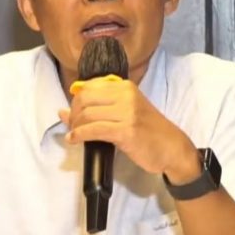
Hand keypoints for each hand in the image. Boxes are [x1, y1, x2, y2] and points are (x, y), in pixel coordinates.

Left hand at [59, 77, 200, 183]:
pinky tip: (74, 140)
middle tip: (72, 126)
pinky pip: (94, 130)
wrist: (172, 148)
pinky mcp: (126, 131)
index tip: (74, 113)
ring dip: (75, 126)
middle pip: (84, 99)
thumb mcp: (124, 113)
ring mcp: (127, 112)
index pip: (89, 86)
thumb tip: (62, 111)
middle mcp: (125, 95)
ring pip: (87, 114)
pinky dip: (79, 135)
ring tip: (74, 134)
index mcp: (125, 87)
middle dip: (73, 113)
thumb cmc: (148, 131)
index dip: (75, 100)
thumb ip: (96, 109)